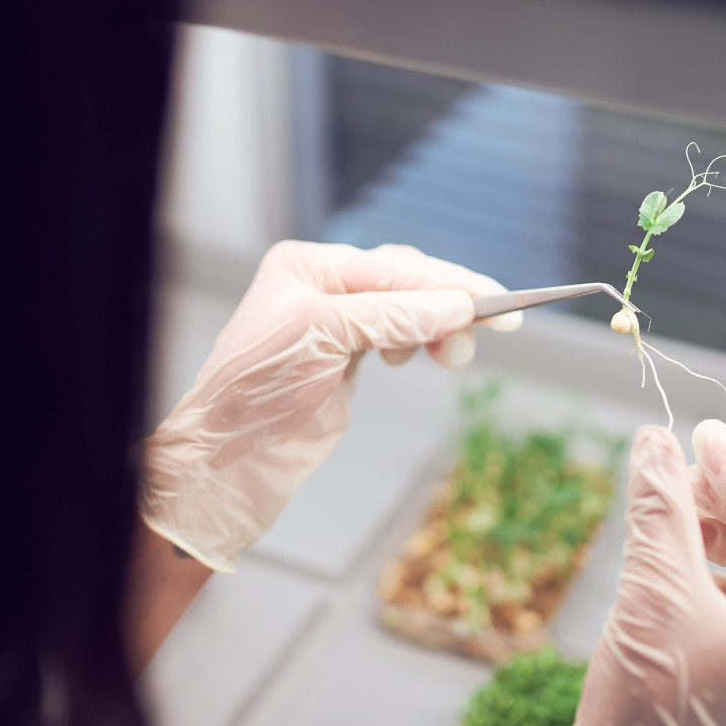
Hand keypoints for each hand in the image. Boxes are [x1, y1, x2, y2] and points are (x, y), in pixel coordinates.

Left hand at [141, 241, 520, 571]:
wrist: (230, 460)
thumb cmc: (255, 392)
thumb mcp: (323, 336)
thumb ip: (392, 315)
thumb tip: (457, 306)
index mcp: (306, 265)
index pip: (391, 267)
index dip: (446, 283)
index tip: (493, 301)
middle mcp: (320, 287)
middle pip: (405, 282)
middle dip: (448, 305)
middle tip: (495, 327)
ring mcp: (333, 323)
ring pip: (406, 309)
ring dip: (437, 328)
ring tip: (453, 356)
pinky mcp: (344, 359)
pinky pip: (396, 335)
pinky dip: (418, 342)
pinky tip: (420, 356)